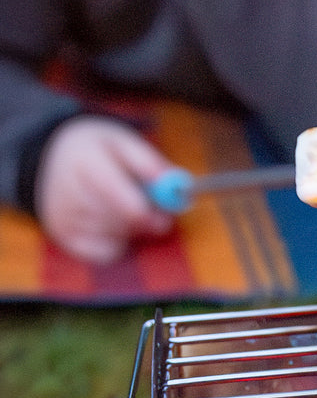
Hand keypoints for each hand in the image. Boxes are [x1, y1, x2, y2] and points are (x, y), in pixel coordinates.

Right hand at [35, 117, 175, 264]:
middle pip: (115, 220)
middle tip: (157, 215)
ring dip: (131, 230)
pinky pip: (103, 254)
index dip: (143, 210)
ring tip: (127, 209)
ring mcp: (62, 216)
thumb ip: (151, 165)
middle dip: (143, 221)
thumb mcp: (126, 143)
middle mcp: (67, 191)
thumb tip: (180, 187)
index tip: (165, 218)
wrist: (56, 157)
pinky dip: (118, 244)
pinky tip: (116, 226)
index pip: (112, 193)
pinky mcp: (63, 236)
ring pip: (113, 237)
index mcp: (85, 161)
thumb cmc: (101, 150)